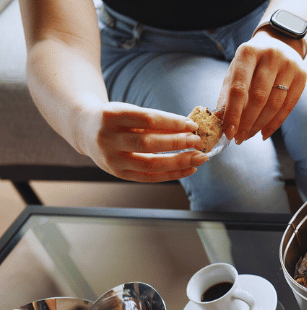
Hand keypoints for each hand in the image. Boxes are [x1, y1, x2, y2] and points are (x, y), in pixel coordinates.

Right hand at [77, 102, 207, 181]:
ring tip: (199, 157)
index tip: (192, 125)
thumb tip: (189, 130)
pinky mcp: (118, 173)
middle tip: (198, 141)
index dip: (173, 122)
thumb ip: (154, 121)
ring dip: (179, 162)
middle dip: (177, 143)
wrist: (84, 130)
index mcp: (111, 116)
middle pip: (148, 144)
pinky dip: (172, 174)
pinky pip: (149, 177)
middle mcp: (108, 139)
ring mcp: (111, 159)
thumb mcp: (129, 112)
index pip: (148, 119)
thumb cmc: (114, 119)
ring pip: (150, 164)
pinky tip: (189, 169)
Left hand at [217, 30, 306, 143]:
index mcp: (248, 52)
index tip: (229, 132)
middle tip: (239, 138)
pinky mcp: (301, 76)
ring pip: (274, 105)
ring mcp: (289, 65)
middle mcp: (271, 56)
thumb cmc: (252, 62)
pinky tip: (264, 133)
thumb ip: (227, 94)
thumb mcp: (236, 71)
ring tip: (249, 135)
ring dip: (260, 125)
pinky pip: (288, 107)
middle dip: (247, 122)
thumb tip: (219, 121)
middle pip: (259, 98)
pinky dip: (274, 124)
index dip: (233, 113)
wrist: (280, 42)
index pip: (239, 88)